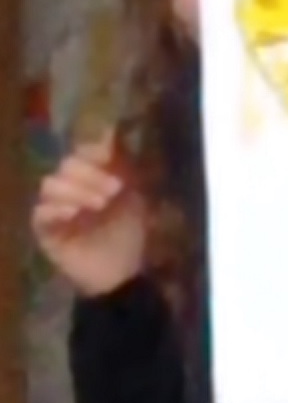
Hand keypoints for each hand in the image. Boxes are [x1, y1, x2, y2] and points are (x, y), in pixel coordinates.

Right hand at [32, 134, 145, 296]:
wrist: (120, 272)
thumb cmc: (128, 232)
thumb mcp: (134, 196)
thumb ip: (123, 166)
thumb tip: (112, 130)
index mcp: (93, 177)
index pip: (83, 151)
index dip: (94, 151)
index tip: (110, 157)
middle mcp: (71, 188)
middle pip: (67, 164)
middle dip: (91, 174)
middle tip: (114, 191)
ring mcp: (55, 207)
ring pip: (51, 184)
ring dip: (77, 191)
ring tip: (99, 206)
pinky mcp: (45, 229)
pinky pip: (40, 212)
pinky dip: (57, 210)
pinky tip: (75, 215)